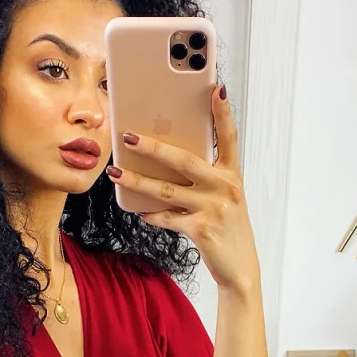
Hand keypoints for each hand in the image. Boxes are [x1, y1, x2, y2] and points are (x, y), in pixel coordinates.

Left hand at [106, 85, 260, 294]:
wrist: (240, 268)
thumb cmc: (228, 229)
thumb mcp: (224, 198)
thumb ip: (204, 178)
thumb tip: (166, 160)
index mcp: (231, 175)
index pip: (229, 137)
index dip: (223, 113)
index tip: (214, 87)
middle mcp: (225, 188)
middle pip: (184, 160)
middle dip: (153, 147)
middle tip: (128, 136)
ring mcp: (213, 208)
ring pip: (167, 190)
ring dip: (138, 181)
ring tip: (116, 172)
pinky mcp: (201, 229)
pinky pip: (168, 218)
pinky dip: (152, 215)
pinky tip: (140, 212)